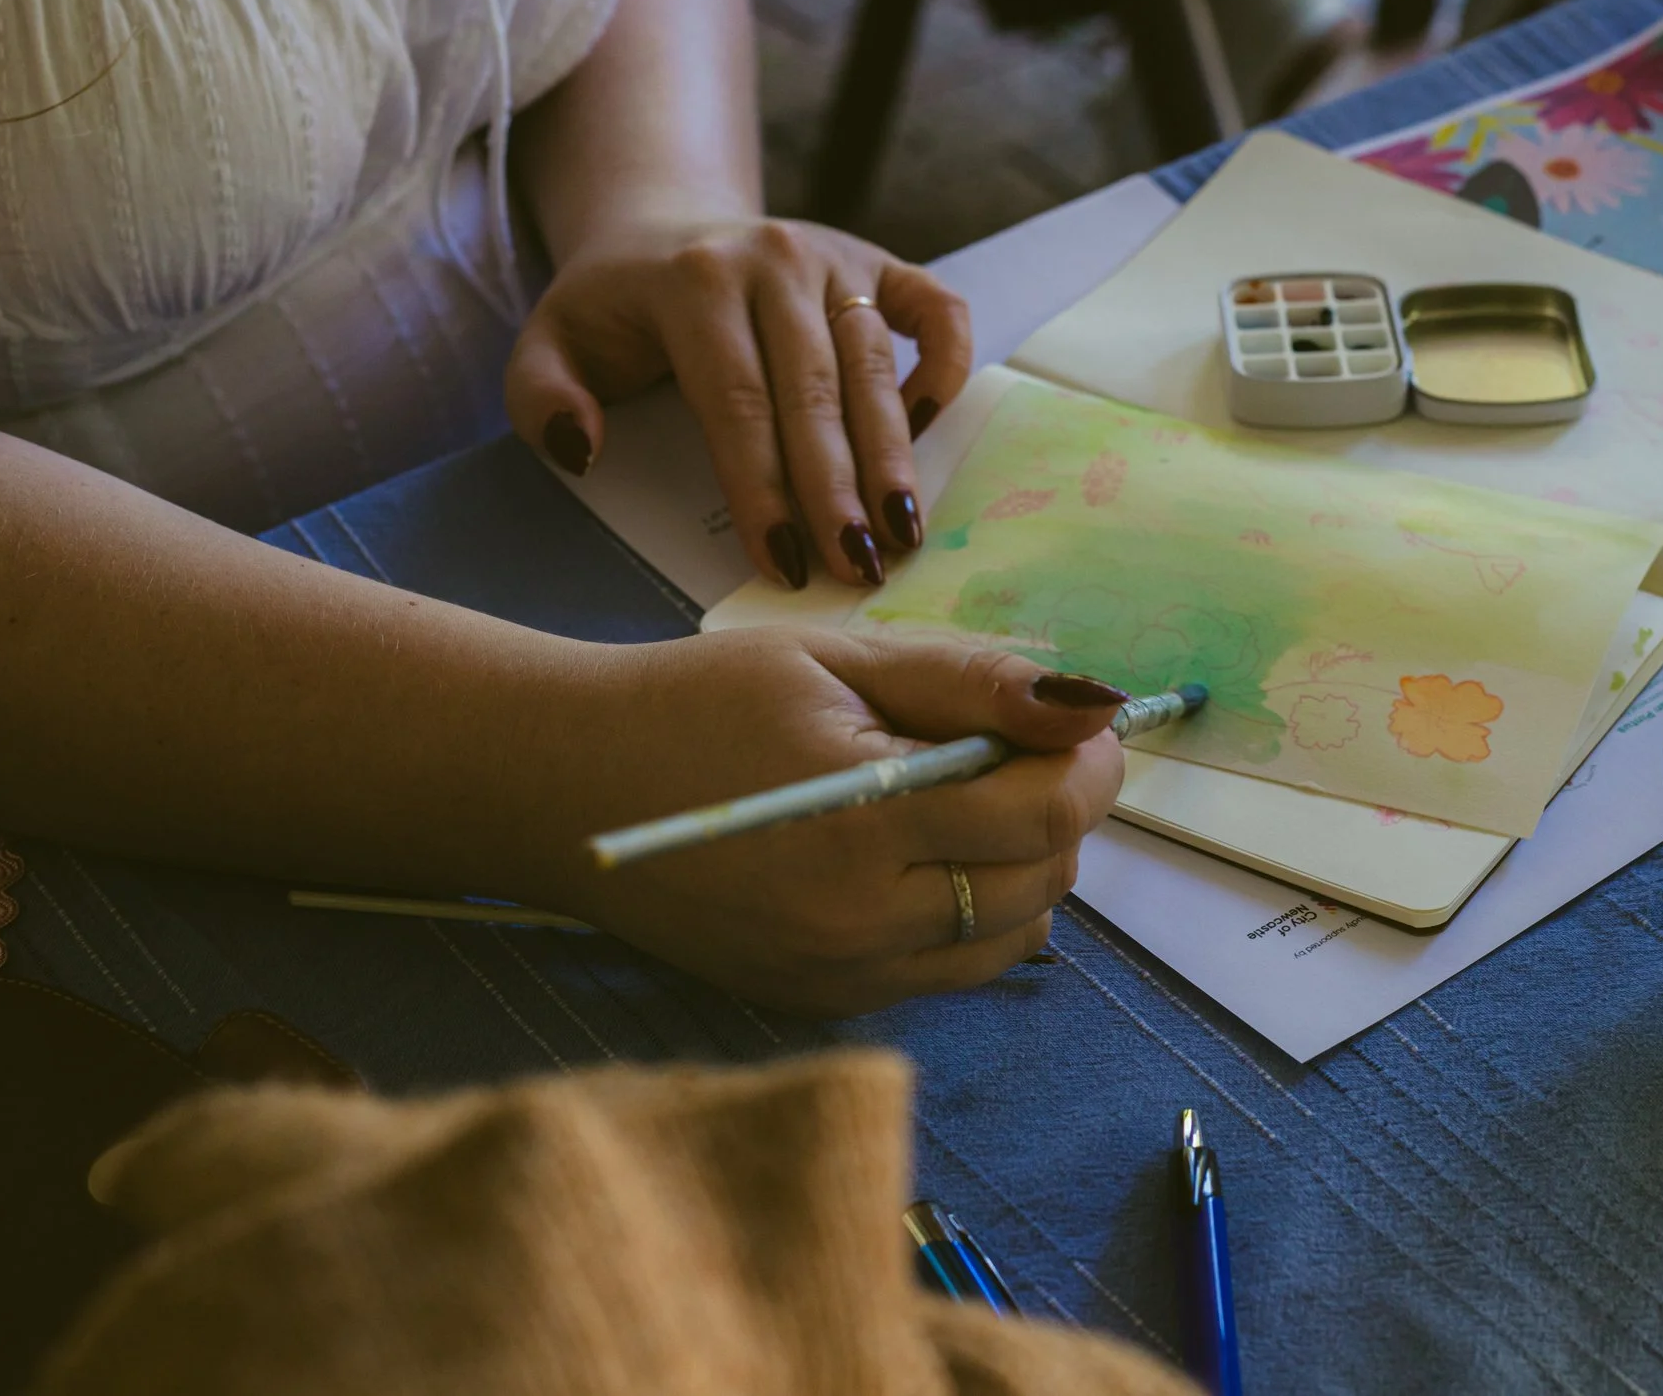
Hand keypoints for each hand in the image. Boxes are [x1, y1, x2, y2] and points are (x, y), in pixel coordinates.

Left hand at [505, 215, 971, 589]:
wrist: (661, 227)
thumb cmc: (613, 310)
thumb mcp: (548, 343)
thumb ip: (542, 398)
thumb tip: (583, 450)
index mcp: (696, 282)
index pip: (738, 403)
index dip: (763, 489)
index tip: (783, 564)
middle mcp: (775, 260)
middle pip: (815, 392)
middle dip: (840, 489)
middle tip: (861, 568)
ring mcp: (836, 256)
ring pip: (875, 365)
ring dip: (894, 455)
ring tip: (903, 532)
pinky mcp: (882, 262)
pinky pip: (937, 311)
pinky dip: (944, 368)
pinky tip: (928, 429)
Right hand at [538, 631, 1127, 1016]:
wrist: (566, 788)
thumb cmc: (700, 702)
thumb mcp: (839, 659)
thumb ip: (972, 684)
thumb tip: (1096, 705)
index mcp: (864, 823)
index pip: (1048, 815)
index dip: (1089, 764)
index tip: (1075, 725)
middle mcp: (859, 921)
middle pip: (1044, 880)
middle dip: (1058, 810)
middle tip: (1010, 749)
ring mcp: (843, 976)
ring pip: (1013, 936)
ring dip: (1023, 867)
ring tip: (962, 800)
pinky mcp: (825, 1002)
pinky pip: (951, 968)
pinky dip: (971, 914)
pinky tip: (919, 854)